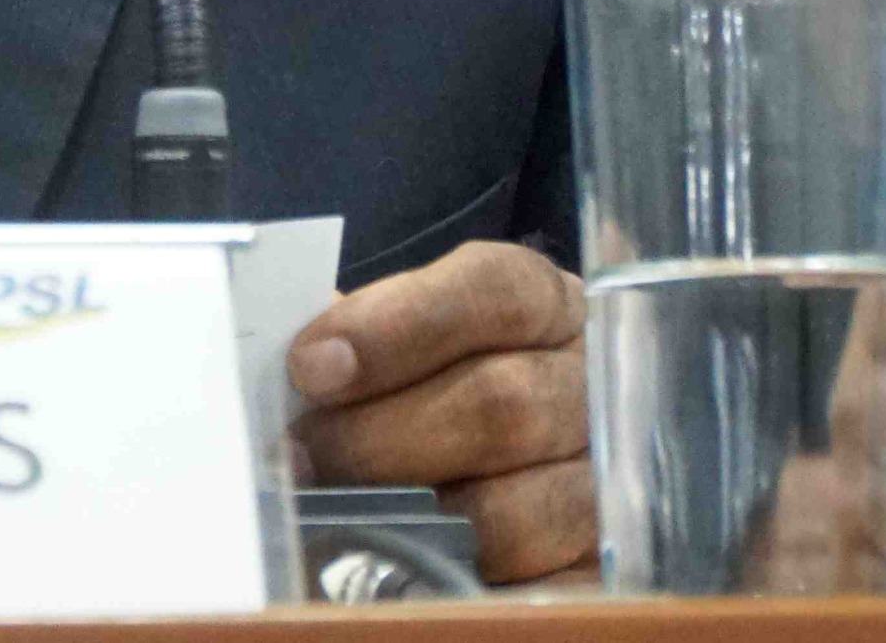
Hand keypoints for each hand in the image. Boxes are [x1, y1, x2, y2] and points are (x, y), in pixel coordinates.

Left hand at [287, 241, 593, 584]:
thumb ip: (357, 342)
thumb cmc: (434, 379)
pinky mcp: (608, 567)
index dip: (396, 328)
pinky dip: (466, 589)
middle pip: (502, 405)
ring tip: (339, 521)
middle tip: (299, 459)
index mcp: (544, 305)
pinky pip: (546, 592)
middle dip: (377, 438)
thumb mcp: (405, 336)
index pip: (491, 292)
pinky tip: (406, 576)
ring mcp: (609, 480)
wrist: (511, 434)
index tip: (311, 368)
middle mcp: (593, 385)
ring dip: (410, 523)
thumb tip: (275, 370)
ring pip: (516, 510)